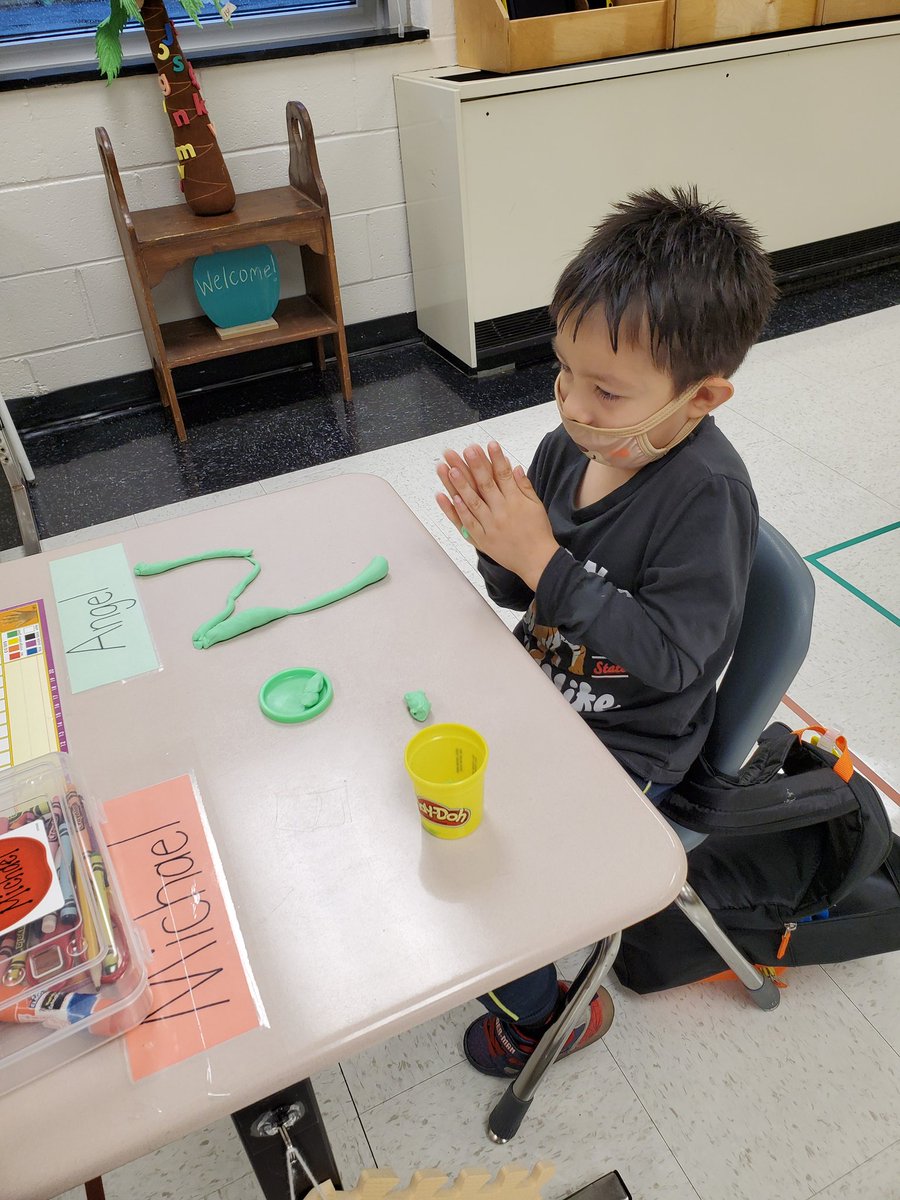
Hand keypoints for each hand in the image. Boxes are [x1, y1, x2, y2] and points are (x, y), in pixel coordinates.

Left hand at [435, 442, 558, 588]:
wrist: (537, 561)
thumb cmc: (538, 532)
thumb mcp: (536, 506)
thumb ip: (524, 486)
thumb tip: (514, 467)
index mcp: (516, 501)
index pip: (504, 475)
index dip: (496, 458)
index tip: (490, 443)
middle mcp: (502, 511)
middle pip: (485, 484)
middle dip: (475, 465)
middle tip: (465, 449)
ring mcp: (490, 525)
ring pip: (472, 501)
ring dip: (460, 484)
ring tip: (449, 468)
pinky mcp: (482, 539)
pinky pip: (468, 523)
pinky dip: (458, 510)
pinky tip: (449, 497)